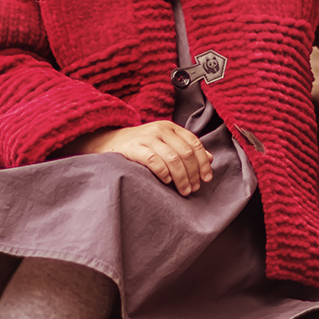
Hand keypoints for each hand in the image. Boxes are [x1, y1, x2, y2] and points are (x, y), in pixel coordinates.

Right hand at [65, 121, 214, 194]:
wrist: (108, 141)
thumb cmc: (140, 146)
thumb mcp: (165, 143)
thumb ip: (185, 149)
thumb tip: (210, 158)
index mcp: (171, 127)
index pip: (194, 143)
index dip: (203, 162)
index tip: (206, 178)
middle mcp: (160, 130)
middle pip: (185, 153)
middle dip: (193, 173)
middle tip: (194, 188)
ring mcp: (147, 137)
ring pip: (173, 158)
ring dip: (181, 177)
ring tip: (183, 190)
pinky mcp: (134, 147)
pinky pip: (153, 160)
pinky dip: (163, 172)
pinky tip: (166, 181)